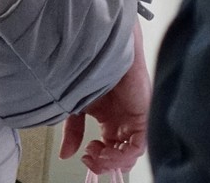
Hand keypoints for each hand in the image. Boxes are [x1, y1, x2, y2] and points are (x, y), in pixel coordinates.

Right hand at [60, 21, 148, 174]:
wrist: (100, 46)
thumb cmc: (89, 68)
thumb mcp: (75, 105)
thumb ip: (72, 132)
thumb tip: (66, 154)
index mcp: (110, 120)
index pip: (110, 150)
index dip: (99, 160)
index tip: (84, 157)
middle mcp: (124, 122)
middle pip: (122, 155)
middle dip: (105, 164)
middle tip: (90, 161)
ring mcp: (135, 119)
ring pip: (132, 153)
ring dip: (113, 161)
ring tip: (97, 156)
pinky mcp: (143, 114)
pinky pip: (139, 144)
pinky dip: (124, 153)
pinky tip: (108, 149)